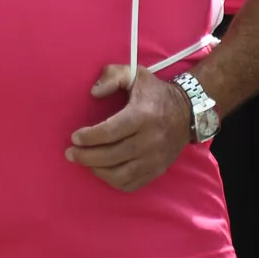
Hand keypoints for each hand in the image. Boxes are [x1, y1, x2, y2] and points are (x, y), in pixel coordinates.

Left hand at [66, 65, 191, 191]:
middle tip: (70, 153)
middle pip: (113, 155)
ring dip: (98, 170)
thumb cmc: (155, 92)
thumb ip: (112, 76)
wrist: (188, 112)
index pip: (111, 132)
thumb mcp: (135, 74)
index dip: (90, 137)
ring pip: (121, 174)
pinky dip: (114, 181)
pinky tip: (102, 171)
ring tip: (83, 162)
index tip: (74, 137)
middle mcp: (150, 140)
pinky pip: (132, 184)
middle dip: (86, 156)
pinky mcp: (158, 170)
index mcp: (142, 116)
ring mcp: (155, 159)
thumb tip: (94, 93)